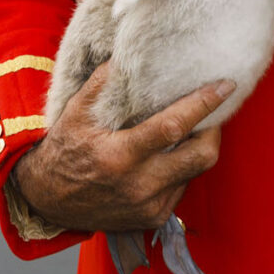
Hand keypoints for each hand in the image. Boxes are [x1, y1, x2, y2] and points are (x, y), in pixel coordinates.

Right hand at [12, 63, 232, 233]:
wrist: (47, 200)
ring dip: (198, 149)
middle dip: (214, 130)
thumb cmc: (64, 151)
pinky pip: (182, 189)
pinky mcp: (151, 219)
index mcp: (120, 156)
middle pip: (201, 156)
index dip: (204, 104)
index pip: (174, 127)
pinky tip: (171, 154)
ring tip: (191, 129)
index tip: (226, 85)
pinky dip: (183, 169)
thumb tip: (127, 54)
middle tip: (213, 111)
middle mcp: (139, 185)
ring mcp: (148, 206)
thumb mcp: (76, 112)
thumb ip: (103, 82)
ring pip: (195, 173)